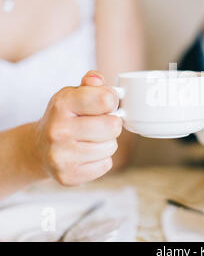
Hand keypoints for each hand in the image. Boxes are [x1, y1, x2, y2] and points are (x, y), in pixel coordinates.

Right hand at [30, 71, 121, 185]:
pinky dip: (101, 160)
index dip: (112, 101)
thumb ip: (90, 83)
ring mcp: (61, 156)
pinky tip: (87, 154)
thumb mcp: (74, 94)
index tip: (106, 104)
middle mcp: (58, 130)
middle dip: (111, 124)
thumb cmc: (65, 117)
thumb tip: (97, 79)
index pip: (105, 100)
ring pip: (111, 147)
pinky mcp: (67, 176)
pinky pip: (105, 165)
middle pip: (113, 126)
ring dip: (107, 143)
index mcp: (61, 104)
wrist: (39, 148)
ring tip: (91, 140)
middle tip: (100, 124)